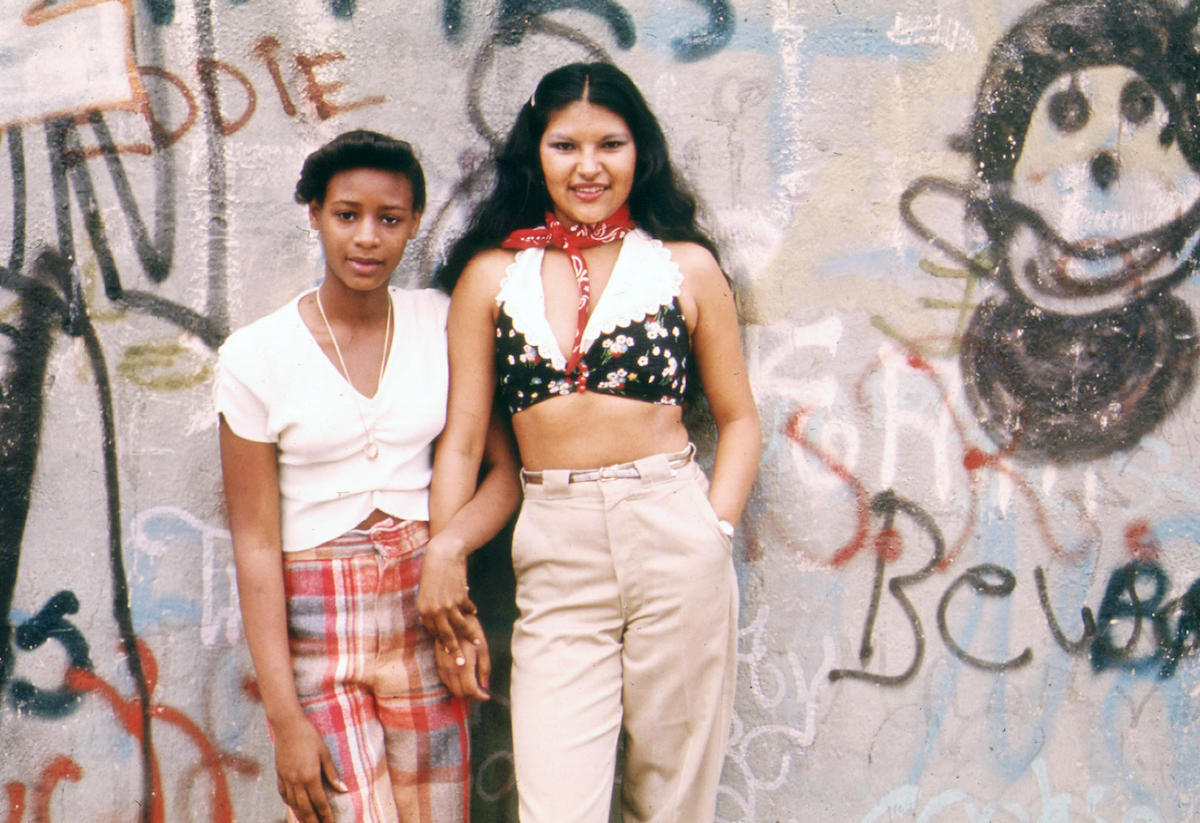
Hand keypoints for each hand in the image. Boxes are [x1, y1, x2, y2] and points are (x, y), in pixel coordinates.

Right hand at [272, 712, 347, 822]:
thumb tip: (343, 789)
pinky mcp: (279, 775)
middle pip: (305, 808)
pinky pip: (284, 795)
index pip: (319, 802)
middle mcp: (296, 781)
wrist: (288, 725)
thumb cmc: (310, 736)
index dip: (326, 815)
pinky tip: (294, 807)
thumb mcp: (325, 753)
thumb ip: (333, 773)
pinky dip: (290, 804)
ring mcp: (286, 779)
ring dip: (301, 815)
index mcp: (310, 776)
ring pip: (293, 804)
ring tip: (308, 822)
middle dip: (313, 821)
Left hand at [418, 534, 482, 664]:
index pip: (435, 632)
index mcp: (424, 610)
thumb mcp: (427, 592)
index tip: (449, 651)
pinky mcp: (460, 598)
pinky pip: (468, 609)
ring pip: (460, 627)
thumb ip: (431, 608)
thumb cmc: (433, 572)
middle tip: (462, 663)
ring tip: (477, 643)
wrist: (443, 554)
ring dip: (470, 636)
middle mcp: (435, 610)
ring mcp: (448, 605)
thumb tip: (438, 623)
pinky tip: (474, 613)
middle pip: (447, 636)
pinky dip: (471, 612)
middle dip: (455, 651)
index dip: (443, 641)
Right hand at [434, 616, 490, 700]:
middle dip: (472, 695)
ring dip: (463, 691)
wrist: (451, 618)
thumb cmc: (471, 632)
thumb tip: (486, 685)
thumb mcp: (483, 648)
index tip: (487, 695)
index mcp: (464, 664)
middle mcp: (451, 669)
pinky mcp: (438, 664)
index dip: (480, 695)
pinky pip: (446, 682)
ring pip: (452, 689)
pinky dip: (455, 685)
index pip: (470, 690)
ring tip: (473, 684)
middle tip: (481, 690)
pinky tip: (463, 678)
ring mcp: (442, 667)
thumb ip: (484, 668)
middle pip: (460, 693)